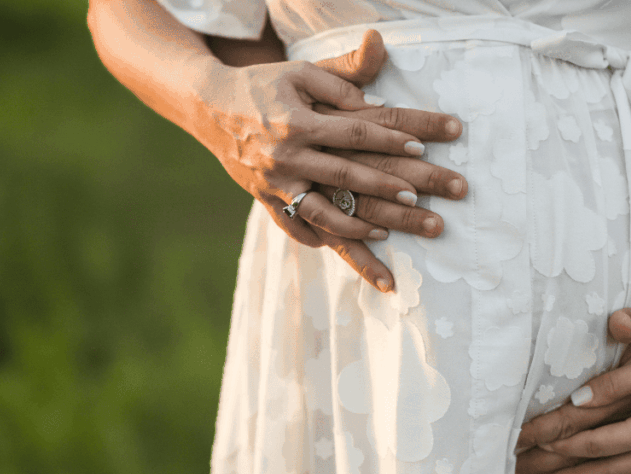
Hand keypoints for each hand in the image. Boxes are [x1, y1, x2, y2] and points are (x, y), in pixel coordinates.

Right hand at [195, 31, 462, 291]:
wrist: (209, 106)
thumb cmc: (263, 84)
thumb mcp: (300, 71)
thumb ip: (341, 81)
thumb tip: (376, 101)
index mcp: (298, 122)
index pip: (354, 132)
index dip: (389, 138)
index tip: (422, 145)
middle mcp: (286, 157)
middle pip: (345, 176)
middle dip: (384, 188)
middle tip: (417, 198)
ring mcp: (273, 182)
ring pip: (319, 212)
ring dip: (353, 226)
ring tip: (384, 232)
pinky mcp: (263, 197)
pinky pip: (291, 225)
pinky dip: (314, 237)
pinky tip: (339, 246)